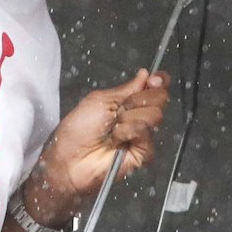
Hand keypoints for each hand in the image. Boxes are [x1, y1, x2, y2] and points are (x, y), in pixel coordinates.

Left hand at [32, 69, 172, 215]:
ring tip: (113, 130)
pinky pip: (145, 132)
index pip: (156, 88)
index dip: (160, 81)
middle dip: (137, 100)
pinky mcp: (144, 153)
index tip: (154, 79)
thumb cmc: (79, 129)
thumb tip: (146, 74)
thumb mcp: (101, 100)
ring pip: (154, 114)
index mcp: (130, 102)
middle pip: (160, 99)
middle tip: (118, 111)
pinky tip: (117, 141)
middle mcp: (140, 117)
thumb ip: (127, 88)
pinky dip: (128, 132)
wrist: (70, 158)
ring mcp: (143, 136)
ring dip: (129, 118)